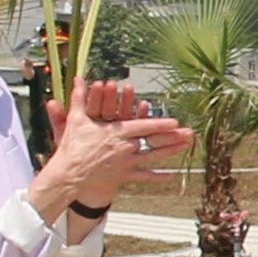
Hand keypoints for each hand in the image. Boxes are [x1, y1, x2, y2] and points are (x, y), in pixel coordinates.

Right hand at [42, 79, 189, 214]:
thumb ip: (80, 98)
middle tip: (189, 133)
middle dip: (172, 137)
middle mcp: (125, 148)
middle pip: (152, 141)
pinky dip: (157, 177)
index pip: (142, 126)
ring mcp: (126, 163)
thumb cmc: (72, 146)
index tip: (174, 122)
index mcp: (116, 133)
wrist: (68, 174)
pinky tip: (172, 176)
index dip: (159, 124)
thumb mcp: (76, 120)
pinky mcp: (123, 176)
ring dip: (170, 152)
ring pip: (153, 157)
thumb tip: (78, 79)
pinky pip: (143, 177)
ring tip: (185, 147)